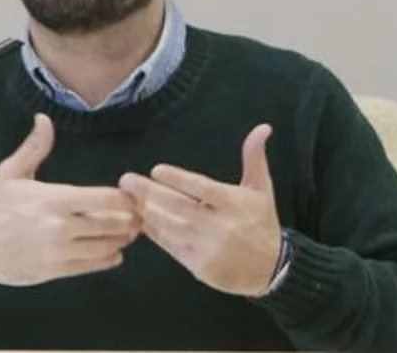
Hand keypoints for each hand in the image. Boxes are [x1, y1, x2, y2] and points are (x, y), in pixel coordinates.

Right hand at [0, 113, 143, 285]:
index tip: (133, 193)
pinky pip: (91, 266)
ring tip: (129, 232)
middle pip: (113, 224)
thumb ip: (34, 147)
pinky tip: (114, 253)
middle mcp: (61, 227)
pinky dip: (108, 259)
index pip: (105, 199)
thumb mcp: (10, 172)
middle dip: (131, 219)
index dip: (126, 197)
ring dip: (122, 240)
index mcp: (55, 199)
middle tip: (141, 214)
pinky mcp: (55, 272)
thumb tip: (44, 119)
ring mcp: (59, 252)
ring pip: (106, 247)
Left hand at [117, 123, 283, 296]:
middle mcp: (220, 226)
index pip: (202, 188)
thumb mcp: (261, 189)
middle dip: (149, 193)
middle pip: (179, 207)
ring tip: (129, 198)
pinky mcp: (198, 266)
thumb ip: (254, 157)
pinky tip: (141, 219)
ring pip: (170, 227)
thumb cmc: (261, 222)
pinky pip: (170, 246)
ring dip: (147, 212)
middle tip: (127, 180)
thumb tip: (263, 127)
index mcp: (234, 204)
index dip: (178, 179)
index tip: (156, 170)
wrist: (270, 269)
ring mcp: (207, 248)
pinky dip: (154, 232)